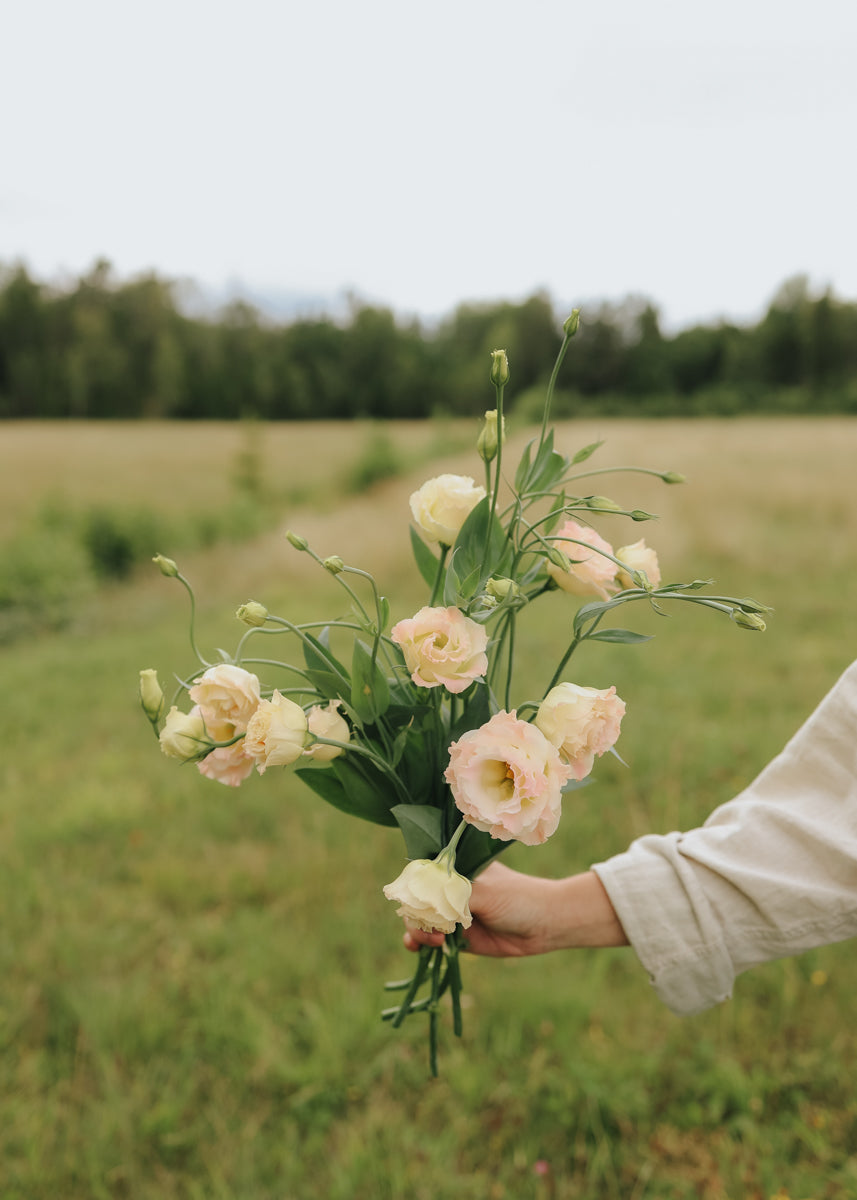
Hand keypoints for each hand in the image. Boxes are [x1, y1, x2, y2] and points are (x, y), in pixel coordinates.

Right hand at [402, 860, 627, 956]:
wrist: (544, 925)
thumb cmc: (516, 898)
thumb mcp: (483, 891)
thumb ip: (452, 897)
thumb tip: (422, 906)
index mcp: (455, 869)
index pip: (422, 875)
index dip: (413, 889)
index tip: (413, 903)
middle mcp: (451, 889)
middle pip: (418, 901)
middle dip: (415, 915)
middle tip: (429, 929)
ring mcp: (454, 913)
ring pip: (422, 921)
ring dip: (418, 931)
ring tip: (431, 941)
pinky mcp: (459, 937)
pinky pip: (433, 940)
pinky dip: (422, 944)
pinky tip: (419, 948)